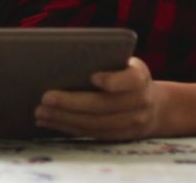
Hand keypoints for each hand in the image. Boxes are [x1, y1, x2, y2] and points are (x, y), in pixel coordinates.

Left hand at [34, 57, 165, 139]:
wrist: (155, 107)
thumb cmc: (127, 76)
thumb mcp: (125, 64)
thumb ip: (106, 61)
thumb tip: (66, 58)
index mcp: (141, 78)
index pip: (131, 80)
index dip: (113, 81)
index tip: (93, 77)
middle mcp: (141, 102)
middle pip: (104, 106)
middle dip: (72, 103)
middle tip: (46, 97)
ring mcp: (132, 123)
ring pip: (94, 124)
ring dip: (64, 118)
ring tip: (40, 112)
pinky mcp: (119, 137)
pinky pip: (91, 134)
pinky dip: (67, 128)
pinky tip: (49, 121)